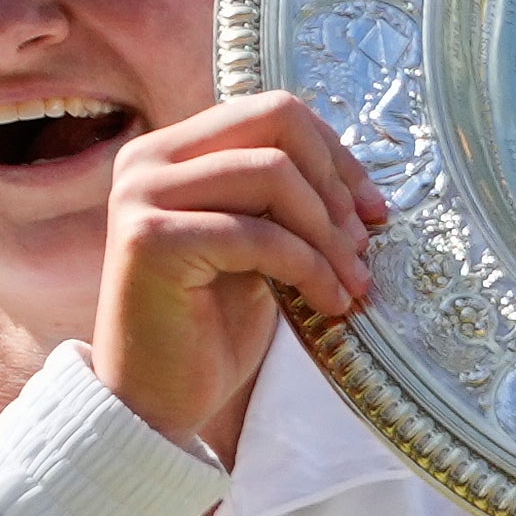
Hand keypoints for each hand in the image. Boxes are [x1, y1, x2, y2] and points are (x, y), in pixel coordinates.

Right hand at [94, 92, 386, 450]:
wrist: (153, 403)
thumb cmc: (208, 328)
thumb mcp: (255, 248)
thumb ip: (282, 201)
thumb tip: (359, 185)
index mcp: (172, 151)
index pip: (271, 112)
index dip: (333, 153)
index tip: (372, 208)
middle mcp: (148, 160)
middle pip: (275, 122)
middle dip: (334, 183)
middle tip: (364, 244)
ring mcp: (143, 195)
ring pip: (273, 174)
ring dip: (328, 233)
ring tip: (353, 282)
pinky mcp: (151, 240)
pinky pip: (259, 235)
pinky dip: (309, 267)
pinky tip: (330, 303)